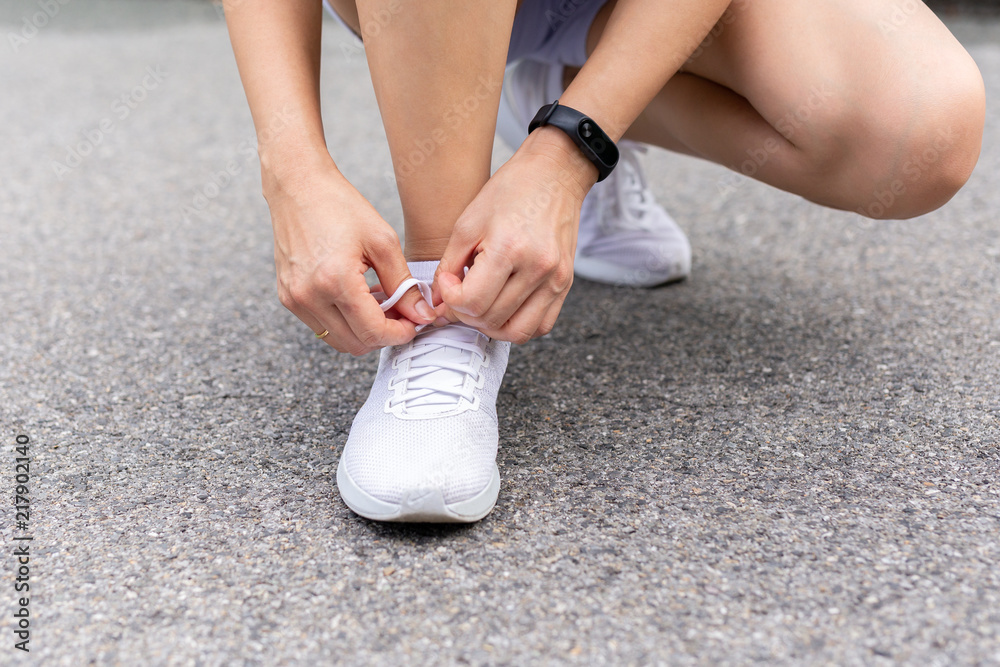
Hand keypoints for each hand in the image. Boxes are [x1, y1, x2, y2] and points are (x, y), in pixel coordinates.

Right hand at [265, 164, 435, 354]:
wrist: (298, 187)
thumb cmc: (340, 206)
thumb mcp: (383, 242)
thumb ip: (404, 284)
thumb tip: (422, 316)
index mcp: (335, 280)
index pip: (374, 332)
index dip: (400, 334)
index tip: (415, 322)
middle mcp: (308, 296)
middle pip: (356, 344)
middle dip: (384, 334)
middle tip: (402, 312)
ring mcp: (294, 299)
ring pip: (338, 340)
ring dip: (364, 331)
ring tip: (380, 302)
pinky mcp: (287, 297)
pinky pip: (322, 326)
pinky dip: (344, 321)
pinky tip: (358, 297)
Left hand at [434, 128, 596, 342]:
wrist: (554, 175)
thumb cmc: (510, 192)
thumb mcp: (468, 223)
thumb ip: (449, 265)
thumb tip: (439, 302)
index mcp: (509, 248)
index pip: (472, 302)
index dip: (451, 300)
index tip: (449, 282)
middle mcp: (538, 269)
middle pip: (491, 320)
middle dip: (466, 313)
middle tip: (460, 295)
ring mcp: (556, 280)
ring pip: (516, 332)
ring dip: (492, 326)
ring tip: (481, 305)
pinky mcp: (566, 285)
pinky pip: (541, 326)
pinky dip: (518, 325)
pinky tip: (505, 307)